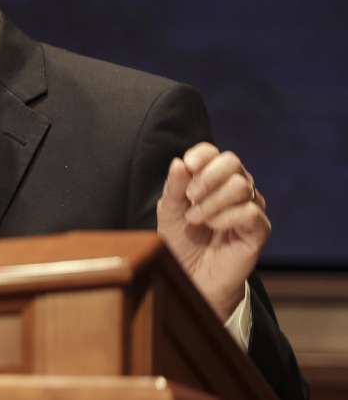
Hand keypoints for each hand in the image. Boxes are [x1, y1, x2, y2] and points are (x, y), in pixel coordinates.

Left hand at [156, 142, 270, 320]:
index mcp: (213, 180)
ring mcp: (250, 208)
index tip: (188, 165)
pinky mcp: (259, 230)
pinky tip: (213, 227)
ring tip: (196, 218)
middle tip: (190, 198)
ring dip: (212, 201)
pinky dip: (225, 217)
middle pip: (232, 162)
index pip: (215, 153)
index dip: (202, 154)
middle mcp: (235, 190)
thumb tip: (179, 162)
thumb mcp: (169, 212)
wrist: (191, 277)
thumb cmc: (181, 242)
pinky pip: (250, 211)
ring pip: (241, 185)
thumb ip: (174, 187)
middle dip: (207, 177)